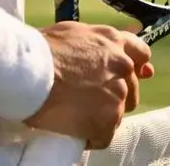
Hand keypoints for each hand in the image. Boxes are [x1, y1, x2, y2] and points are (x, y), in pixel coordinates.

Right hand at [24, 22, 153, 149]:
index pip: (140, 54)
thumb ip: (93, 42)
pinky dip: (92, 137)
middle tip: (92, 102)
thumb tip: (94, 51)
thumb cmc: (41, 50)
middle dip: (115, 95)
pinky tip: (76, 133)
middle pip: (130, 88)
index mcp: (114, 41)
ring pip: (118, 113)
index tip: (139, 74)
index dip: (138, 66)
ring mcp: (117, 93)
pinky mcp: (108, 119)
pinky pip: (104, 136)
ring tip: (77, 118)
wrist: (29, 72)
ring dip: (102, 117)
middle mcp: (122, 66)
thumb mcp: (73, 32)